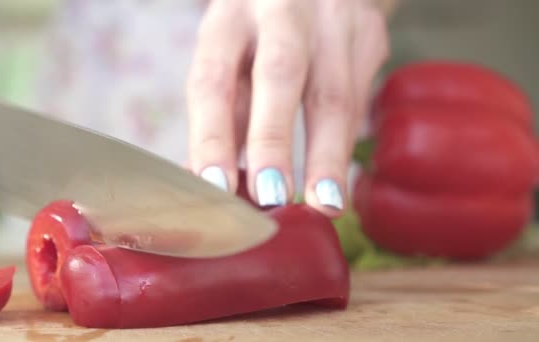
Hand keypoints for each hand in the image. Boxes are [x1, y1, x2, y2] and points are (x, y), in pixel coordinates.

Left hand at [186, 0, 389, 216]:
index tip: (217, 187)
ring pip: (333, 92)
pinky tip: (338, 182)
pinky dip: (346, 144)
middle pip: (278, 74)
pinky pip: (360, 96)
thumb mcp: (231, 60)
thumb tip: (213, 186)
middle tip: (271, 196)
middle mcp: (278, 10)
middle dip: (273, 140)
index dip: (213, 136)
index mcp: (228, 19)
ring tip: (324, 203)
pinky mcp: (368, 32)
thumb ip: (225, 118)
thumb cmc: (259, 38)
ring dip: (327, 155)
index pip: (214, 80)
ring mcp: (329, 18)